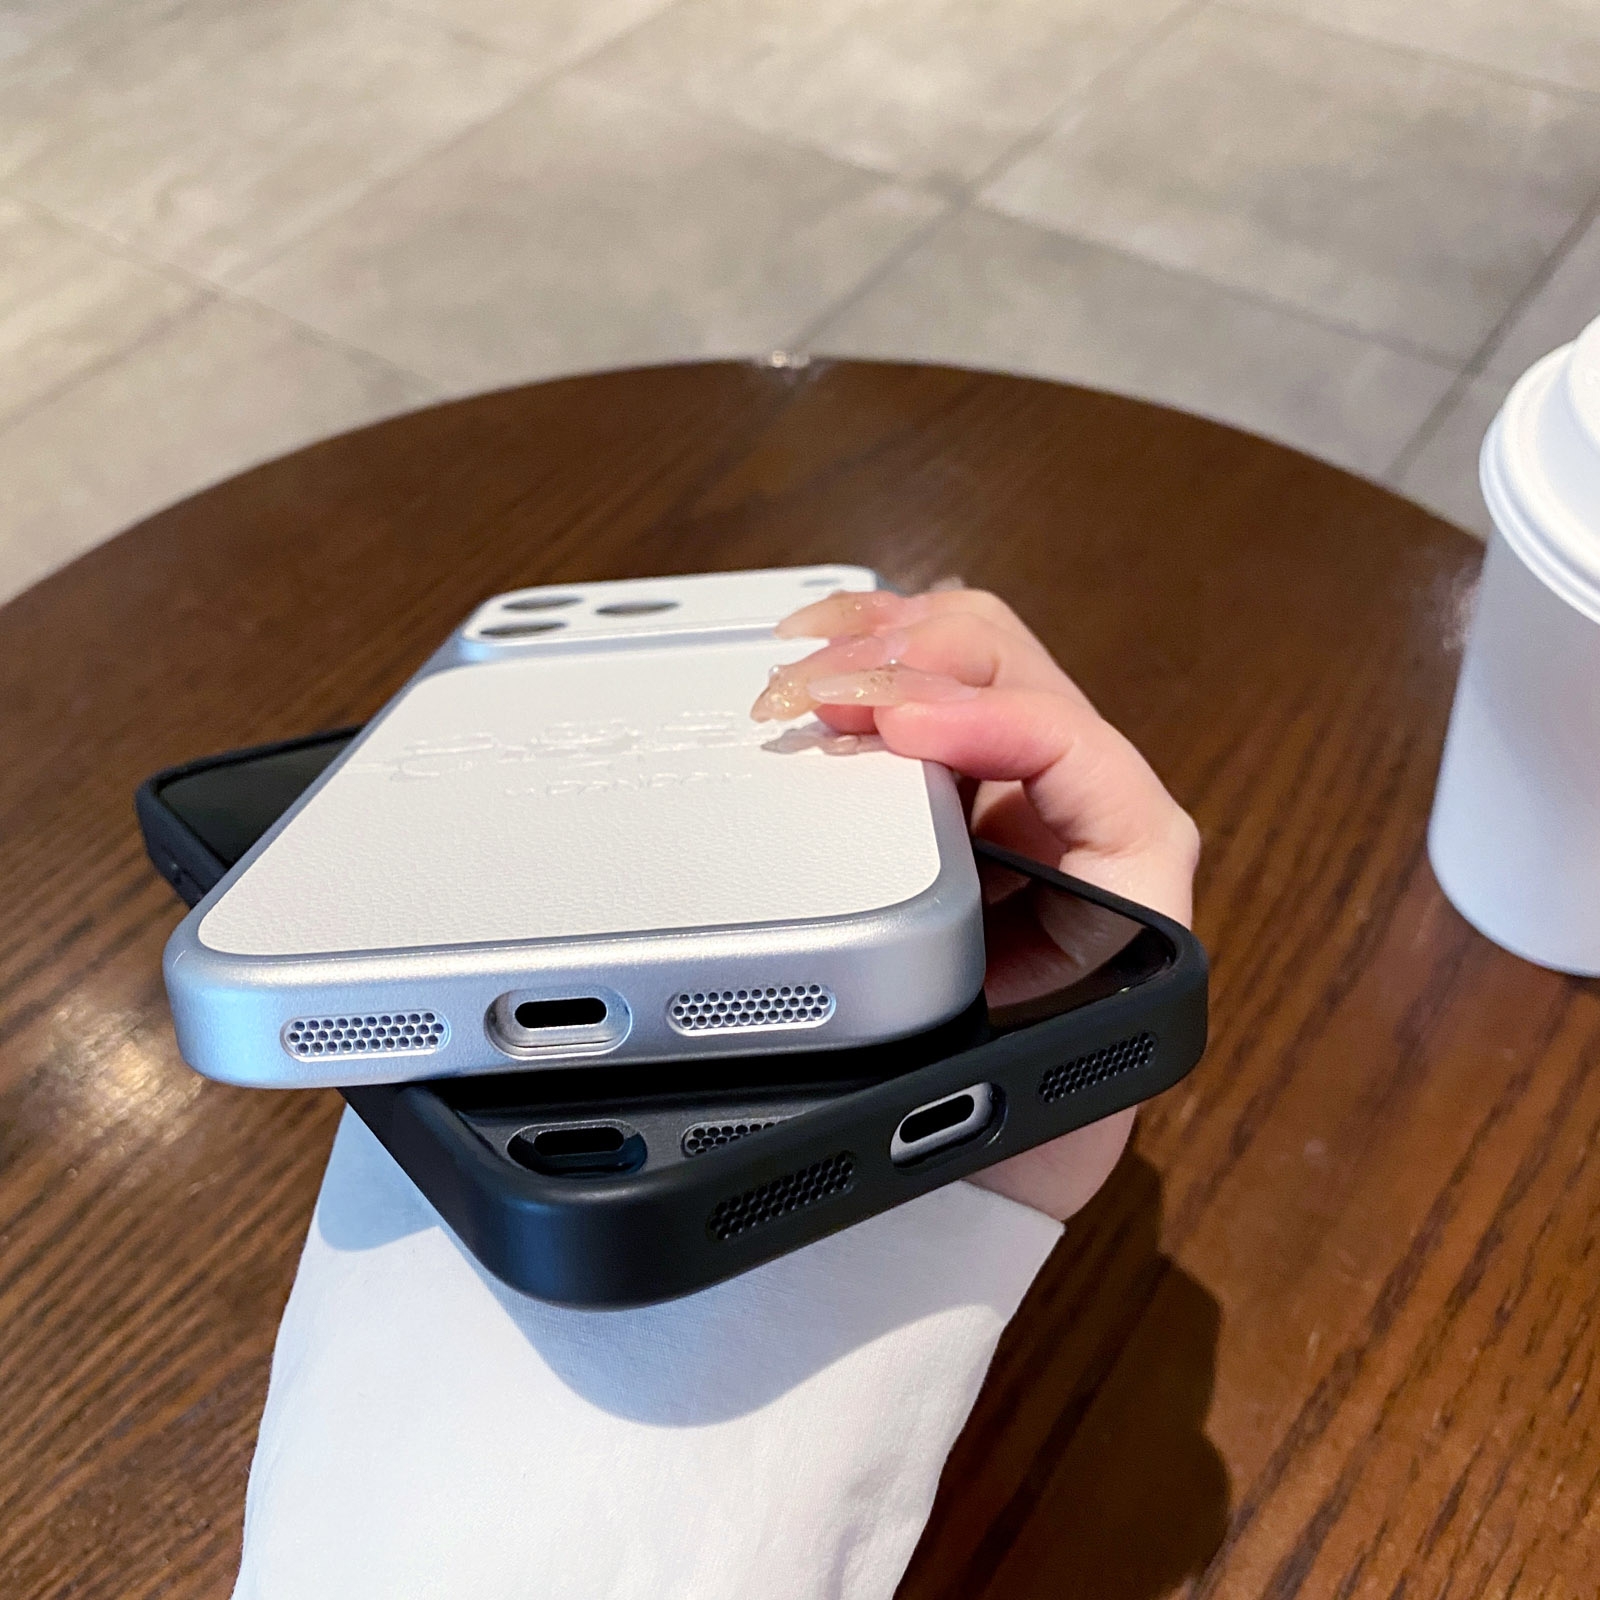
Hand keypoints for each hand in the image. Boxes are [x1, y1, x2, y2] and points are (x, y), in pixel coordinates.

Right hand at [753, 586, 1199, 1221]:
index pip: (1073, 743)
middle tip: (815, 691)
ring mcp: (1011, 778)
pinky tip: (811, 648)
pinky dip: (864, 648)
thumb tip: (912, 880)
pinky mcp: (953, 779)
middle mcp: (1076, 798)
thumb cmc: (1026, 1114)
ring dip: (880, 637)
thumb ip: (1001, 980)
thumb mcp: (1034, 1054)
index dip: (984, 717)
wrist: (996, 1153)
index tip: (890, 724)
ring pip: (965, 649)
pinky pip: (920, 677)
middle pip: (1010, 663)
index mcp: (1130, 857)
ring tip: (801, 660)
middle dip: (912, 656)